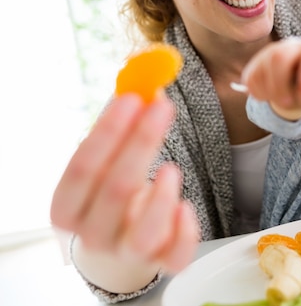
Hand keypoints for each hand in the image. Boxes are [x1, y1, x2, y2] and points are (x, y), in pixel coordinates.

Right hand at [50, 95, 198, 275]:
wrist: (118, 246)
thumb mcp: (109, 164)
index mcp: (68, 208)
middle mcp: (93, 234)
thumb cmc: (112, 195)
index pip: (81, 170)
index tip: (132, 98)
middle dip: (141, 143)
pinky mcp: (161, 262)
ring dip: (161, 195)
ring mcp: (128, 253)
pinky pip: (175, 256)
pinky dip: (185, 231)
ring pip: (143, 235)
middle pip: (114, 191)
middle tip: (162, 106)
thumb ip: (123, 130)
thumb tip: (147, 83)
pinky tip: (187, 206)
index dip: (107, 132)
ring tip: (172, 168)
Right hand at [242, 38, 300, 117]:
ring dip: (272, 93)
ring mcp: (271, 53)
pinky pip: (251, 79)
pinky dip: (260, 94)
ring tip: (285, 101)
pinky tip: (272, 96)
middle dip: (281, 84)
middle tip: (287, 103)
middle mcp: (293, 47)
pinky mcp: (256, 65)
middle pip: (279, 57)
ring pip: (263, 69)